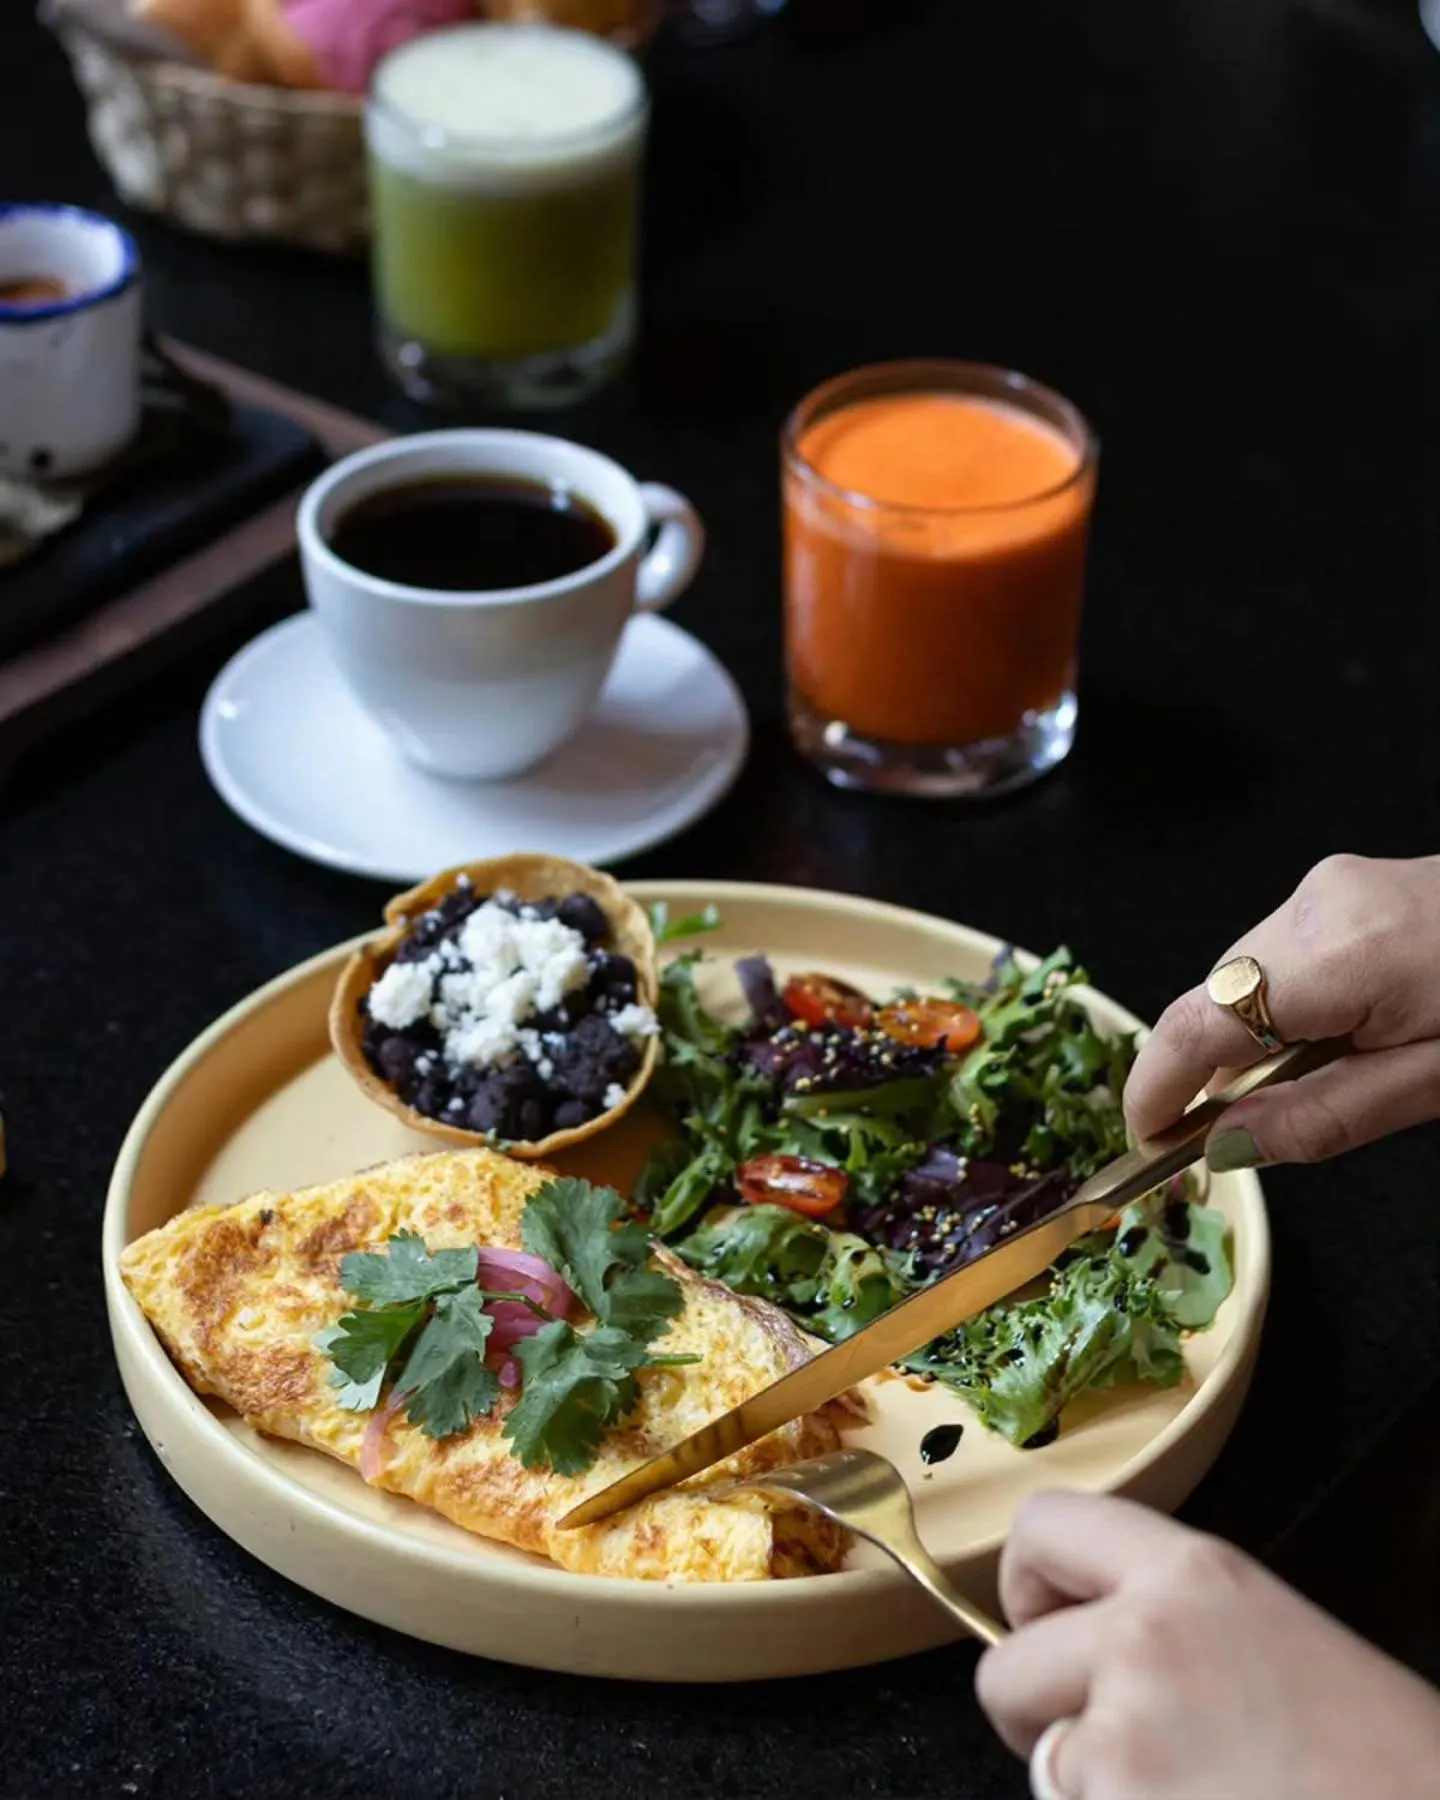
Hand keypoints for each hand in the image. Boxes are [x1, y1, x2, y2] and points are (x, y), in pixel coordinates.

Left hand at [976, 1491, 1439, 1798]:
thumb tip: (1082, 1636)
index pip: (1042, 1525)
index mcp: (1193, 1572)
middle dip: (1038, 1714)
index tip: (1049, 1625)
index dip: (1027, 1586)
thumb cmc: (1383, 1757)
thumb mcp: (1272, 1632)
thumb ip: (1170, 1615)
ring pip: (1044, 1763)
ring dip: (1091, 1786)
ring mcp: (1126, 1735)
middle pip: (1005, 1666)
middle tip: (1111, 1744)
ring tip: (1192, 1791)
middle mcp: (1145, 1637)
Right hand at [1123, 853, 1439, 1167]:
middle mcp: (1315, 902)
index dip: (1153, 1087)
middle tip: (1226, 1141)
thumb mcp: (1437, 1086)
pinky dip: (1282, 1007)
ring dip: (1249, 1040)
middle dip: (1207, 1070)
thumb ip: (1323, 1117)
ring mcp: (1329, 884)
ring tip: (1309, 1088)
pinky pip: (1279, 955)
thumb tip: (1224, 1145)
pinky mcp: (1344, 885)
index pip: (1196, 1024)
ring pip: (1242, 977)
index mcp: (1338, 954)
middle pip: (1213, 998)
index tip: (1144, 1141)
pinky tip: (1332, 1041)